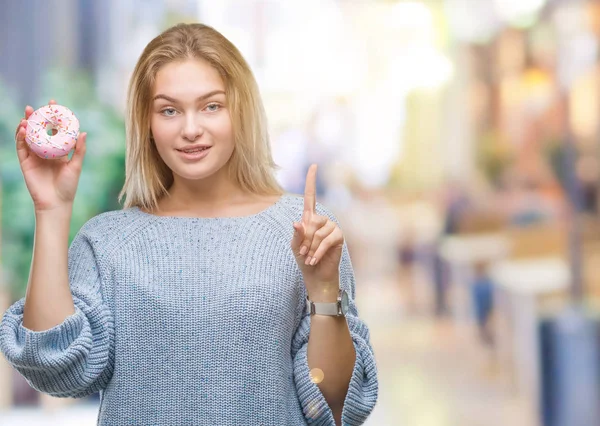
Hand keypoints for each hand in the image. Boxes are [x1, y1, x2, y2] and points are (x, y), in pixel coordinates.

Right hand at [14, 100, 86, 211]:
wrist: (56, 202)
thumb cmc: (69, 186)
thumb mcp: (76, 166)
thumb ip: (79, 150)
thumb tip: (83, 132)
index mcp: (58, 151)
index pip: (55, 130)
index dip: (53, 118)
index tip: (54, 104)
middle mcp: (45, 151)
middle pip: (39, 131)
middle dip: (36, 118)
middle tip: (36, 107)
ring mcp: (34, 156)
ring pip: (28, 137)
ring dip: (26, 125)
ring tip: (27, 115)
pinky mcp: (25, 162)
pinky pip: (21, 147)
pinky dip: (21, 137)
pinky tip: (23, 129)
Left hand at [291, 164, 343, 299]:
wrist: (316, 274)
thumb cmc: (304, 259)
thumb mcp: (295, 246)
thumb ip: (297, 235)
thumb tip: (297, 222)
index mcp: (310, 218)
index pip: (310, 196)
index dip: (311, 181)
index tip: (314, 165)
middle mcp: (322, 219)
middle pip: (310, 223)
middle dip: (304, 240)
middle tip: (303, 253)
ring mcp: (332, 226)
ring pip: (317, 233)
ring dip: (310, 248)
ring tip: (309, 258)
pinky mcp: (339, 236)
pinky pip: (325, 241)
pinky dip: (318, 252)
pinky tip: (314, 260)